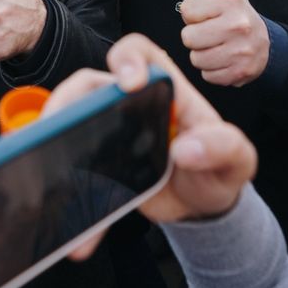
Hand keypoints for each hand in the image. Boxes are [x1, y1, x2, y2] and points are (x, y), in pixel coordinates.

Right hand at [42, 33, 256, 258]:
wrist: (203, 206)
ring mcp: (110, 131)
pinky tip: (79, 235)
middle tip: (60, 125)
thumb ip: (224, 146)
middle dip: (70, 99)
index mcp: (166, 88)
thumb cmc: (220, 168)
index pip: (141, 53)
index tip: (130, 83)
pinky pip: (77, 172)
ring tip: (49, 171)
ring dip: (55, 141)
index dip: (128, 59)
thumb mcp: (238, 158)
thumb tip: (186, 150)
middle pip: (90, 84)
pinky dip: (74, 199)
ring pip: (71, 120)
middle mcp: (130, 103)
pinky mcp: (99, 163)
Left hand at [179, 0, 269, 85]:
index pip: (186, 11)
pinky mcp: (241, 72)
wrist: (262, 42)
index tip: (206, 13)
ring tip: (216, 45)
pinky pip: (208, 75)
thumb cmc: (233, 11)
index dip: (192, 14)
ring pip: (196, 58)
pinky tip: (223, 59)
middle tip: (210, 31)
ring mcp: (241, 50)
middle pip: (188, 37)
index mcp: (230, 0)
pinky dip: (212, 70)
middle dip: (195, 36)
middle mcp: (238, 24)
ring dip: (202, 54)